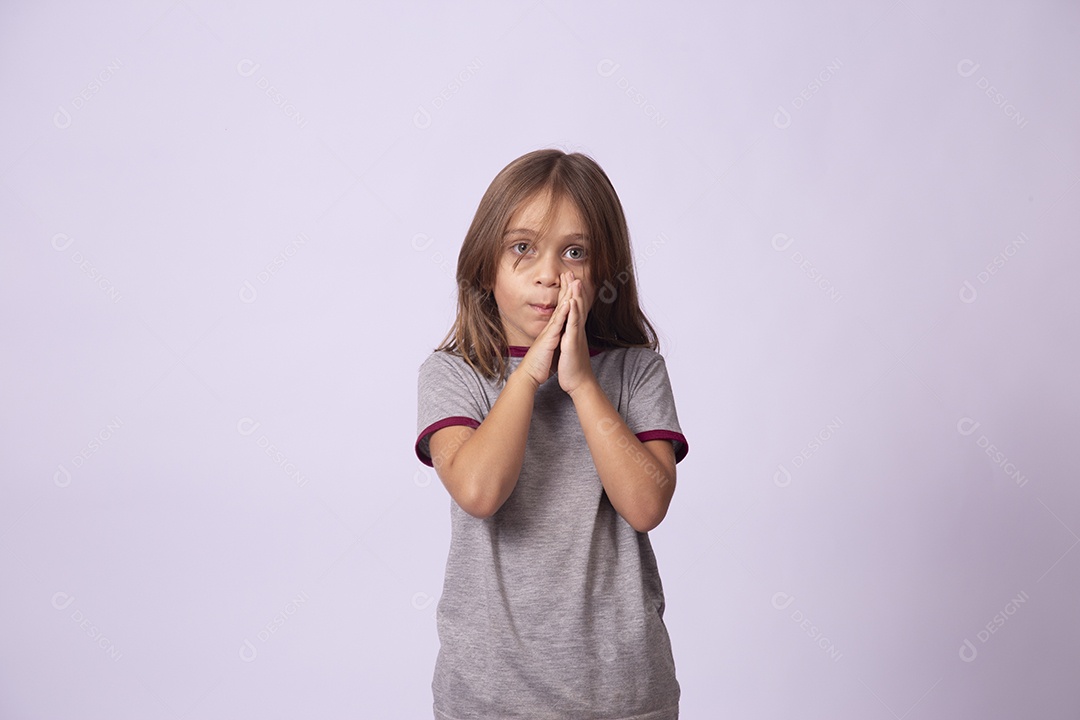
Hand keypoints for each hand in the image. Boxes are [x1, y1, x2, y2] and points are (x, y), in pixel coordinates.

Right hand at [515, 273, 573, 387]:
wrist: (530, 374)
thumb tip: (556, 334)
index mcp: (552, 330)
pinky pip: (557, 324)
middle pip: (560, 304)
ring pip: (559, 310)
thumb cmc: (539, 363)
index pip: (561, 309)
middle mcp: (550, 327)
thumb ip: (552, 338)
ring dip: (566, 295)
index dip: (566, 295)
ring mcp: (549, 332)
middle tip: (570, 273)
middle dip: (565, 288)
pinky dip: (563, 313)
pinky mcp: (549, 339)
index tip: (571, 283)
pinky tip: (568, 302)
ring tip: (572, 281)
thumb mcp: (548, 347)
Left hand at [558, 273, 596, 394]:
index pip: (573, 307)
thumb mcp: (570, 348)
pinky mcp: (572, 342)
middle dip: (573, 288)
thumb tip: (568, 331)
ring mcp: (575, 335)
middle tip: (570, 272)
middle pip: (576, 305)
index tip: (568, 279)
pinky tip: (572, 302)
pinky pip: (573, 324)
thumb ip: (569, 337)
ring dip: (576, 296)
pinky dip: (573, 313)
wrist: (579, 382)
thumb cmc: (573, 367)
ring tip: (575, 280)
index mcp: (574, 330)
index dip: (571, 293)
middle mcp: (576, 330)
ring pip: (577, 312)